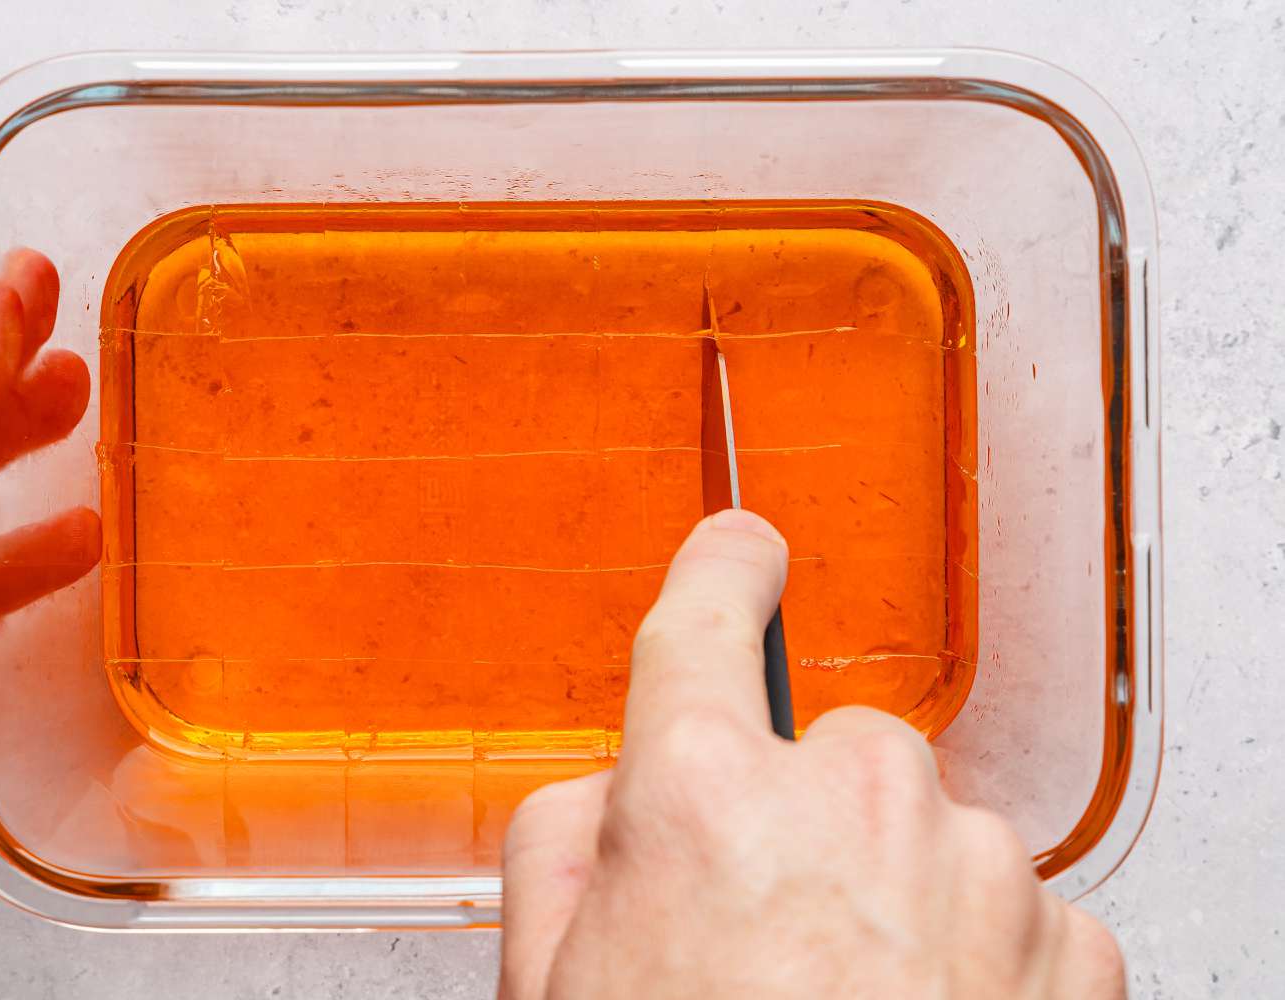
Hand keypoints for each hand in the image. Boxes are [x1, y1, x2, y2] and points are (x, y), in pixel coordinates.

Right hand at [499, 509, 1124, 999]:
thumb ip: (557, 848)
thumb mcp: (548, 985)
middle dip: (797, 813)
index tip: (742, 551)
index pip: (707, 614)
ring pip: (922, 823)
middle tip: (760, 929)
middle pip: (823, 747)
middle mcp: (846, 797)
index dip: (721, 571)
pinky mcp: (1061, 937)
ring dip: (890, 885)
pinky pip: (1008, 898)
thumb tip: (606, 795)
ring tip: (843, 999)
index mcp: (700, 791)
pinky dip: (973, 946)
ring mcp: (967, 863)